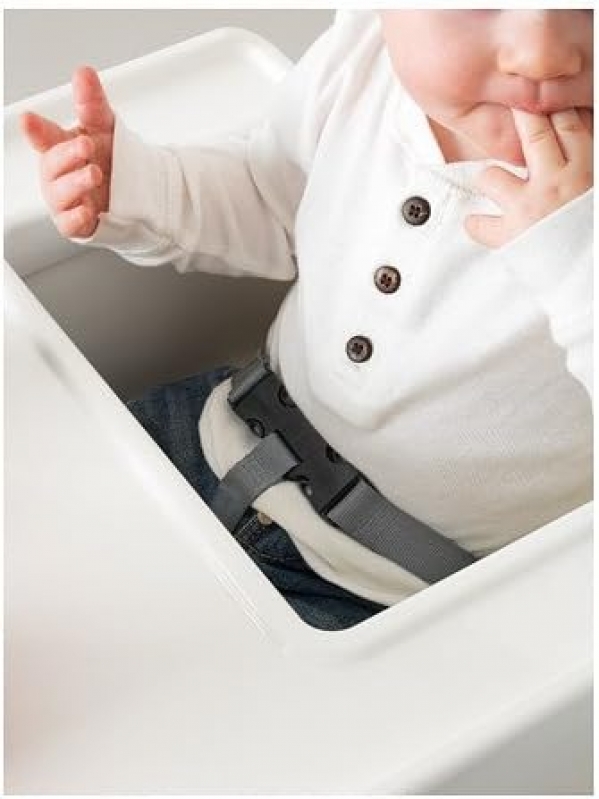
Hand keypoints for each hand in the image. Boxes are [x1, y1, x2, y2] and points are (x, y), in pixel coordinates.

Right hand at [20, 66, 114, 237]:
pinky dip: (77, 217)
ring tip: (94, 173)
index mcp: (60, 147)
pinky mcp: (76, 223)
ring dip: (75, 183)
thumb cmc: (108, 158)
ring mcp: (66, 200)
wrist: (133, 193)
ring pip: (59, 195)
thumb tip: (84, 74)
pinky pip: (69, 224)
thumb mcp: (104, 126)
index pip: (43, 136)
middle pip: (52, 165)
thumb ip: (92, 103)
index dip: (35, 129)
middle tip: (86, 146)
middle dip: (67, 155)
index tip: (28, 119)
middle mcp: (59, 174)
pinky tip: (87, 209)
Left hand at [465, 107, 592, 247]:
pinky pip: (480, 224)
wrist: (594, 280)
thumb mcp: (594, 191)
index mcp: (588, 169)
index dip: (552, 107)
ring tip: (495, 186)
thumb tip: (578, 139)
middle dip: (520, 115)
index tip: (539, 99)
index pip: (569, 122)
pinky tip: (478, 225)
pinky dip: (476, 226)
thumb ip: (586, 166)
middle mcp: (560, 182)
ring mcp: (533, 207)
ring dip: (490, 178)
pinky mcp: (513, 236)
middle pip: (534, 132)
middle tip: (507, 106)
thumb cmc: (592, 236)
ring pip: (493, 175)